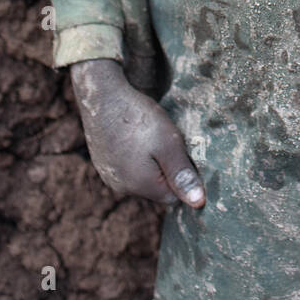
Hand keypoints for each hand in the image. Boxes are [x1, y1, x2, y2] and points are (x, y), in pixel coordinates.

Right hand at [69, 59, 205, 207]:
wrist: (102, 96)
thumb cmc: (138, 120)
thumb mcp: (168, 145)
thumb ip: (182, 175)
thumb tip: (198, 203)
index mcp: (140, 187)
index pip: (173, 197)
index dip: (182, 177)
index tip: (183, 152)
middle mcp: (122, 187)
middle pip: (156, 188)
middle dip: (166, 169)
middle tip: (167, 142)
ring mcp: (109, 175)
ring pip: (141, 177)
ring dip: (151, 162)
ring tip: (150, 136)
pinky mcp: (102, 162)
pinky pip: (127, 167)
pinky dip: (135, 156)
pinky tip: (136, 136)